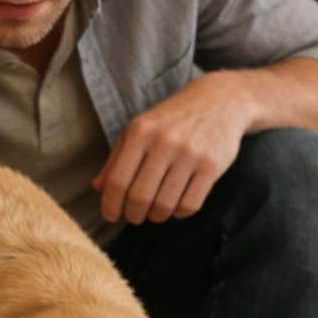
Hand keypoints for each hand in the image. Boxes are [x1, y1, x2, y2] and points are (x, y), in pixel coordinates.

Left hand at [93, 72, 250, 223]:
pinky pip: (190, 205)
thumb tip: (97, 188)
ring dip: (156, 216)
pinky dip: (179, 213)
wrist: (220, 100)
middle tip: (134, 216)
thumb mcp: (139, 129)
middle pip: (140, 197)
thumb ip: (116, 158)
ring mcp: (190, 154)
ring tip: (155, 210)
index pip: (117, 180)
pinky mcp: (212, 166)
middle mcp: (164, 142)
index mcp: (140, 132)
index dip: (111, 205)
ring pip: (165, 205)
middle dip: (133, 215)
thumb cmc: (172, 119)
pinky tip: (176, 205)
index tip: (111, 215)